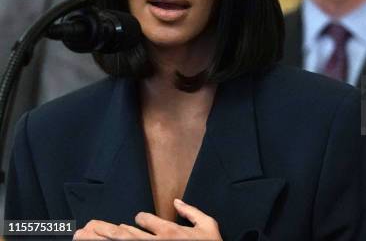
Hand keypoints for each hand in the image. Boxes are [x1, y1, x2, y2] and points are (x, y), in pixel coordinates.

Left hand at [73, 199, 222, 239]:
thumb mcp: (208, 226)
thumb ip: (192, 212)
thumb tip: (177, 202)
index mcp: (171, 231)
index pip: (146, 220)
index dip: (140, 219)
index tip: (137, 220)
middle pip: (125, 234)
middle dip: (104, 230)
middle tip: (85, 228)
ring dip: (101, 238)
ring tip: (83, 236)